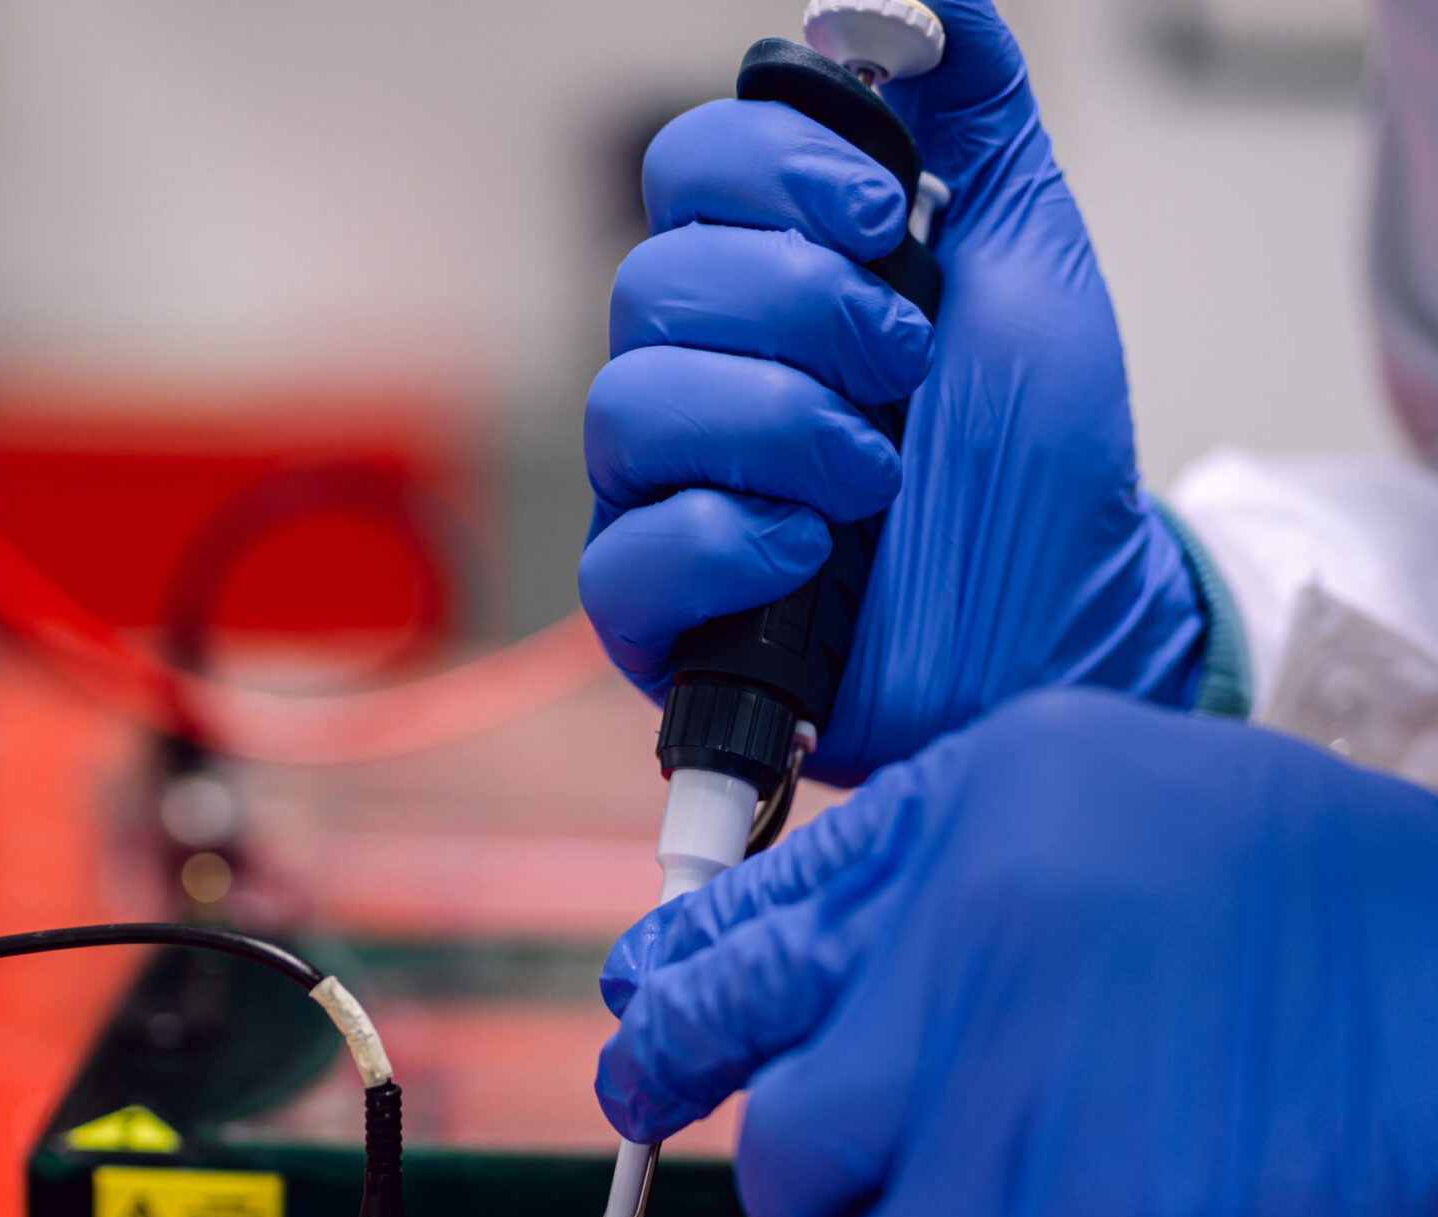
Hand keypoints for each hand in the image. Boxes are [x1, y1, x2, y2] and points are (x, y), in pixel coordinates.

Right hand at [579, 1, 1205, 783]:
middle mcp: (700, 382)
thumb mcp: (1027, 258)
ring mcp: (669, 500)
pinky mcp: (664, 619)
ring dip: (776, 425)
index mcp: (763, 285)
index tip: (891, 220)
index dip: (779, 174)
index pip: (690, 171)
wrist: (1066, 624)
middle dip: (800, 308)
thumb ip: (974, 115)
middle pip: (652, 281)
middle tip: (905, 364)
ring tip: (876, 475)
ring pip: (629, 408)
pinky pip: (627, 561)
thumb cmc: (1035, 468)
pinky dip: (730, 541)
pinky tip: (816, 554)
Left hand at [597, 691, 1437, 1216]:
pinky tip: (1067, 1209)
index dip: (678, 987)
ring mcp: (980, 1069)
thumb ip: (953, 866)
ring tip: (997, 1164)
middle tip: (713, 1129)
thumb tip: (822, 958)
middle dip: (702, 1104)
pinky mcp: (1029, 1203)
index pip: (743, 914)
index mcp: (964, 810)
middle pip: (727, 1057)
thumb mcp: (1117, 799)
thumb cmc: (1318, 911)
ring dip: (875, 1193)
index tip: (656, 1023)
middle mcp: (946, 929)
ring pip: (808, 1182)